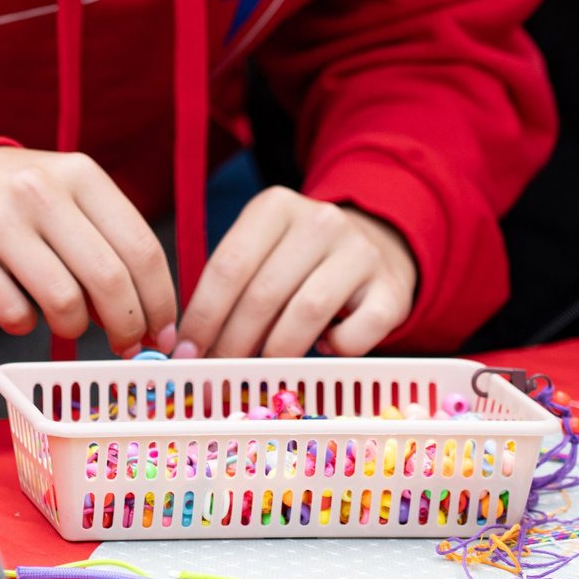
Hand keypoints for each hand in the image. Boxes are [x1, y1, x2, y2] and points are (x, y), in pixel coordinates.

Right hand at [0, 147, 179, 354]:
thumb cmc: (21, 202)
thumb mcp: (69, 196)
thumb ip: (109, 244)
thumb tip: (148, 320)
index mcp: (80, 174)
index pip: (142, 249)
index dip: (160, 302)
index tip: (162, 333)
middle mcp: (39, 190)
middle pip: (108, 279)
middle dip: (127, 326)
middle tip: (126, 346)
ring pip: (63, 302)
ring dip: (74, 328)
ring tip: (68, 322)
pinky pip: (14, 315)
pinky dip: (25, 325)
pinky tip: (21, 308)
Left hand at [175, 187, 415, 358]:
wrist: (378, 247)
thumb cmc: (302, 260)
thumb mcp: (264, 252)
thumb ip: (232, 286)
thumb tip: (194, 347)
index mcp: (276, 207)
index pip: (228, 265)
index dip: (203, 314)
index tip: (186, 350)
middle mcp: (320, 222)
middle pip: (263, 293)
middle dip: (232, 341)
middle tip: (218, 371)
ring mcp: (361, 254)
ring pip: (306, 313)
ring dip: (276, 351)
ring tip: (262, 369)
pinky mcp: (391, 290)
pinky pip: (356, 334)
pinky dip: (334, 349)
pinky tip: (324, 347)